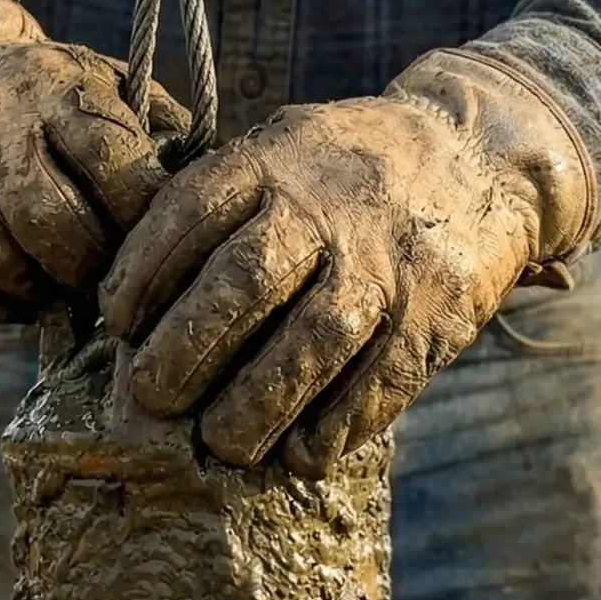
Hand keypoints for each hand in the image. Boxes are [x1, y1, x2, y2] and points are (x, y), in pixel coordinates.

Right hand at [0, 0, 186, 321]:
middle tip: (111, 280)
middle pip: (52, 222)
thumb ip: (158, 127)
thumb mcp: (101, 83)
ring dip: (46, 291)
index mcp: (53, 92)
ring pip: (4, 264)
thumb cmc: (45, 100)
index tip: (158, 239)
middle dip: (93, 265)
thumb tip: (207, 190)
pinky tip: (20, 288)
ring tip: (66, 284)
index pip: (111, 163)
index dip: (142, 214)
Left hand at [100, 52, 593, 472]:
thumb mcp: (283, 148)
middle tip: (154, 398)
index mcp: (275, 160)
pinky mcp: (434, 315)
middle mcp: (328, 208)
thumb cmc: (348, 171)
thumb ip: (222, 205)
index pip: (192, 212)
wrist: (481, 158)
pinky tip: (300, 451)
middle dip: (187, 349)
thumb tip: (132, 298)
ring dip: (257, 404)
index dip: (143, 272)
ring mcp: (385, 264)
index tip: (118, 324)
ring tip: (223, 442)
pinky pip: (379, 383)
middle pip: (244, 282)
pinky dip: (335, 426)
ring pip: (311, 342)